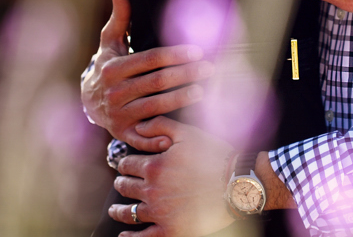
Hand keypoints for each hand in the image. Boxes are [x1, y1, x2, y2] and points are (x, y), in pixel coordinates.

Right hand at [82, 0, 214, 150]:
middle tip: (209, 69)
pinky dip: (158, 136)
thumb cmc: (108, 65)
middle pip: (156, 83)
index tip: (197, 51)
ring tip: (203, 91)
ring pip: (156, 107)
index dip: (175, 55)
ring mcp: (119, 115)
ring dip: (181, 100)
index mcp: (113, 68)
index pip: (150, 60)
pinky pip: (144, 137)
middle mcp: (115, 92)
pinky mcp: (124, 134)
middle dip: (185, 74)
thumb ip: (119, 16)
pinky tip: (177, 133)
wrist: (89, 101)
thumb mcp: (110, 41)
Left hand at [108, 117, 235, 236]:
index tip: (125, 166)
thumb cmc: (215, 156)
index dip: (125, 164)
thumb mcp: (188, 133)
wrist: (236, 184)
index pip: (128, 164)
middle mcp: (152, 190)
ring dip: (119, 211)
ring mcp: (160, 212)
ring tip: (115, 211)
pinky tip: (125, 236)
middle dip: (121, 184)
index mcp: (154, 166)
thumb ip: (160, 125)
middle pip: (126, 187)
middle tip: (121, 184)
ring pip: (129, 212)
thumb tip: (138, 126)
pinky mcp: (170, 230)